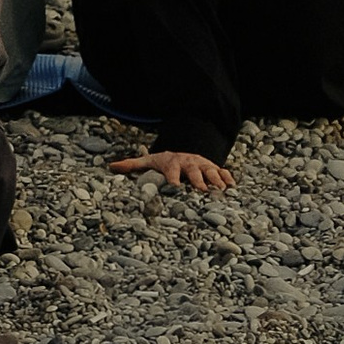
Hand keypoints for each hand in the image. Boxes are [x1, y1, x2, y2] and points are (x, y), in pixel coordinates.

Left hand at [111, 146, 231, 192]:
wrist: (184, 152)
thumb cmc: (165, 162)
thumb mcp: (149, 161)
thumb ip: (132, 165)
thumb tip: (110, 167)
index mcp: (172, 164)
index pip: (172, 172)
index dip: (173, 179)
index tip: (175, 188)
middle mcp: (189, 164)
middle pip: (194, 172)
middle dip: (198, 181)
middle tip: (203, 192)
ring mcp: (203, 165)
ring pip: (211, 171)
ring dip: (216, 181)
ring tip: (221, 192)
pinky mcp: (215, 168)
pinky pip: (224, 171)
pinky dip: (228, 178)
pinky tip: (233, 187)